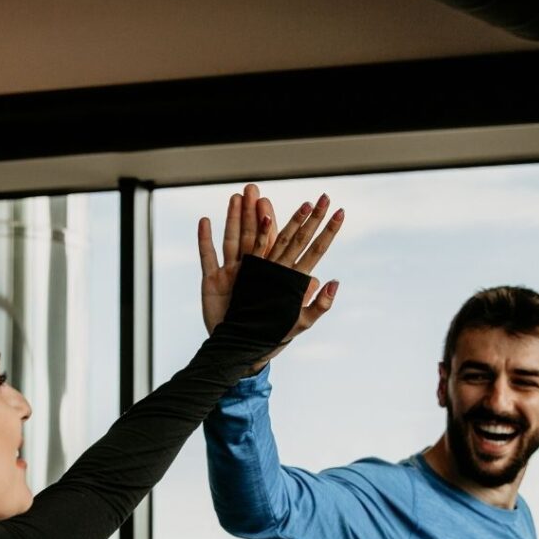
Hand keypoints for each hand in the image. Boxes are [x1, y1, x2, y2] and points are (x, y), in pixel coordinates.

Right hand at [199, 184, 343, 366]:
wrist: (242, 350)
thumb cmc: (272, 336)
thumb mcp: (299, 324)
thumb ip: (317, 305)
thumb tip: (332, 280)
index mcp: (280, 277)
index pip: (301, 245)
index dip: (313, 225)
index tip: (327, 205)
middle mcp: (259, 270)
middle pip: (265, 234)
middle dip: (265, 211)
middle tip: (266, 188)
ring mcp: (236, 274)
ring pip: (236, 239)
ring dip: (237, 217)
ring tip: (240, 195)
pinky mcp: (214, 282)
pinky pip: (208, 257)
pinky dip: (205, 241)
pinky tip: (205, 221)